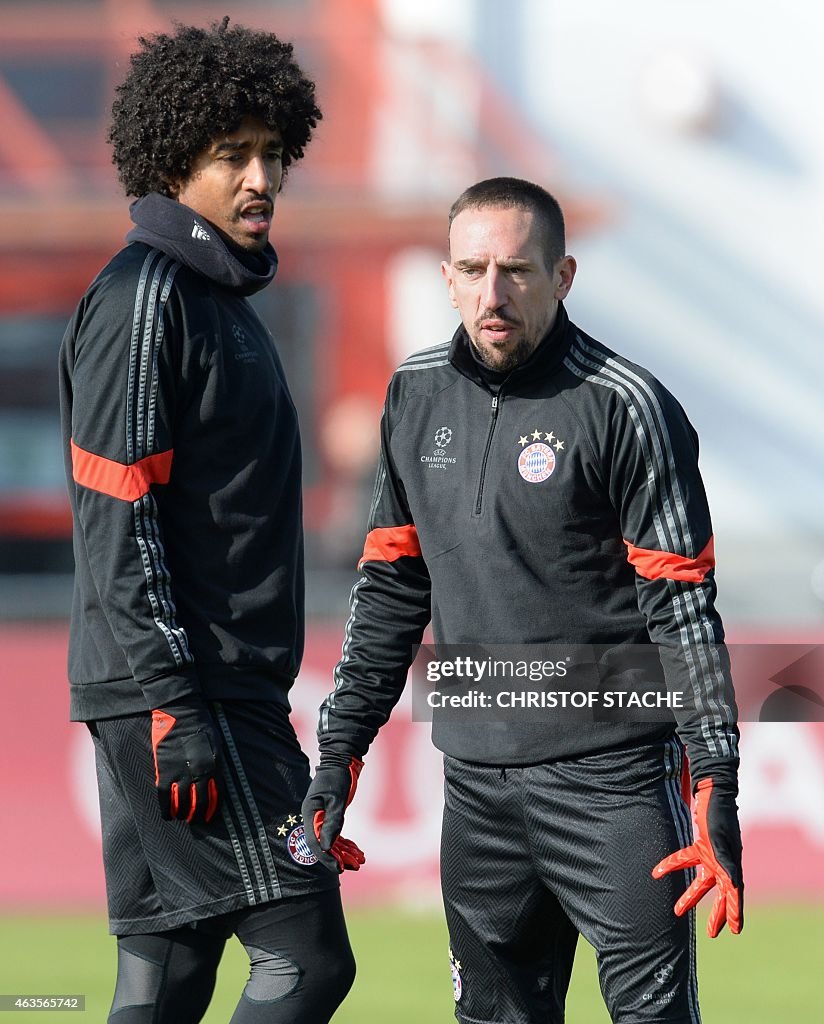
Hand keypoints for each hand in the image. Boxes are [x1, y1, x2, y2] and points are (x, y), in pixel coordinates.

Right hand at [151, 698, 219, 823]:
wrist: (182, 713)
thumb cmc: (201, 725)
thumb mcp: (216, 745)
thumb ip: (215, 763)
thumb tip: (214, 780)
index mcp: (215, 766)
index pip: (216, 796)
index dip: (212, 809)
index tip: (209, 817)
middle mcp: (200, 773)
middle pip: (199, 803)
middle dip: (197, 815)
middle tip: (194, 821)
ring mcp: (181, 774)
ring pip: (182, 804)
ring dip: (182, 814)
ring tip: (182, 818)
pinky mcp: (164, 772)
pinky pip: (165, 797)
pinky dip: (166, 809)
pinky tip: (168, 816)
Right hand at [301, 756, 363, 871]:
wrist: (341, 761)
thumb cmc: (337, 777)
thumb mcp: (336, 799)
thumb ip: (332, 822)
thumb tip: (328, 847)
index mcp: (311, 814)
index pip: (316, 842)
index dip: (327, 857)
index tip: (339, 868)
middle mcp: (314, 818)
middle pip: (324, 844)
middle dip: (339, 857)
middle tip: (355, 866)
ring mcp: (322, 817)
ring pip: (332, 841)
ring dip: (345, 852)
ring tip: (360, 860)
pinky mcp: (330, 816)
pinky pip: (337, 834)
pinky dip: (346, 843)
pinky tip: (357, 851)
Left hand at [652, 777, 742, 936]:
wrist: (712, 790)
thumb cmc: (718, 813)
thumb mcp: (720, 838)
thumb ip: (726, 862)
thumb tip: (734, 885)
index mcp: (732, 863)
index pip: (735, 893)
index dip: (735, 912)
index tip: (735, 931)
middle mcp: (724, 862)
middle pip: (720, 893)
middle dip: (717, 913)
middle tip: (713, 934)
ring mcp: (712, 853)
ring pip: (702, 881)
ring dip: (691, 895)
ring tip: (677, 911)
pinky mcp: (701, 844)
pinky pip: (686, 859)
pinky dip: (673, 865)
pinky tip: (657, 872)